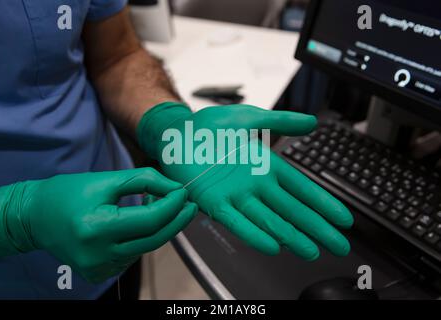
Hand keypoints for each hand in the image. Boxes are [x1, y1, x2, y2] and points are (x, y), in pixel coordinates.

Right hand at [0, 168, 196, 282]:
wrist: (33, 217)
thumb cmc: (66, 193)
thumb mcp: (105, 180)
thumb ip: (144, 181)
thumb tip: (174, 189)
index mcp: (97, 228)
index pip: (150, 220)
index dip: (172, 206)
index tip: (184, 192)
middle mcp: (98, 254)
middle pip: (153, 239)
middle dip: (176, 221)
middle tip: (190, 205)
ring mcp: (98, 268)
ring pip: (145, 248)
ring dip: (159, 227)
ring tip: (160, 206)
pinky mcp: (98, 273)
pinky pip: (132, 255)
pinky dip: (143, 238)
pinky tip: (141, 223)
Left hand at [137, 103, 352, 258]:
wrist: (178, 132)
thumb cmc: (211, 126)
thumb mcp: (251, 118)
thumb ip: (281, 121)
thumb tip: (312, 123)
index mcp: (266, 166)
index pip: (301, 189)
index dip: (322, 204)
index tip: (343, 219)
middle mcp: (255, 185)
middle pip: (291, 210)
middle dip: (316, 228)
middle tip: (338, 246)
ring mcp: (236, 195)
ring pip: (269, 220)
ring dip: (291, 236)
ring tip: (311, 251)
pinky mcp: (214, 202)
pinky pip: (236, 221)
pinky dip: (253, 233)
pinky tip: (272, 245)